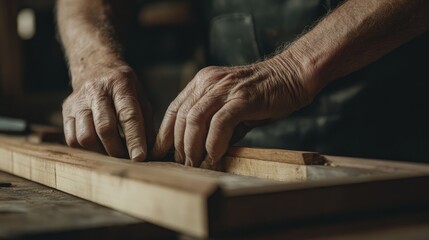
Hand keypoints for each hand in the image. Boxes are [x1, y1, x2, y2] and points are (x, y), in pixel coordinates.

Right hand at [62, 62, 153, 160]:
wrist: (95, 66)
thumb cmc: (123, 87)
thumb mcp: (140, 96)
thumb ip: (146, 122)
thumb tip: (152, 150)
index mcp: (120, 84)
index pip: (128, 115)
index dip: (134, 139)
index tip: (139, 157)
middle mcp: (96, 91)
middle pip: (105, 127)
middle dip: (117, 149)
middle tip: (126, 158)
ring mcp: (78, 101)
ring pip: (85, 136)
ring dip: (101, 152)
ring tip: (112, 154)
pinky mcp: (66, 111)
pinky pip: (72, 139)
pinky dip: (86, 149)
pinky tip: (98, 148)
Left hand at [151, 56, 313, 166]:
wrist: (291, 75)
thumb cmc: (261, 93)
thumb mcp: (230, 104)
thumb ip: (214, 122)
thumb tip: (202, 151)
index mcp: (202, 82)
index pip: (174, 109)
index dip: (164, 133)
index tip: (160, 153)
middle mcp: (209, 82)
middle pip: (182, 117)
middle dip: (178, 145)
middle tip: (183, 164)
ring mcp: (225, 88)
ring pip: (195, 119)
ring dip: (193, 146)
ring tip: (196, 163)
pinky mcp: (242, 98)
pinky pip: (220, 123)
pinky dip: (214, 142)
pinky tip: (215, 155)